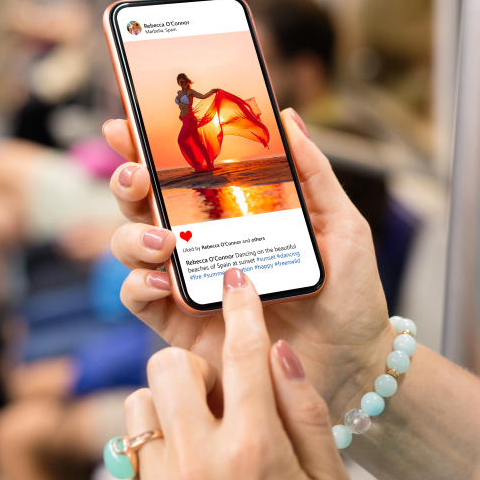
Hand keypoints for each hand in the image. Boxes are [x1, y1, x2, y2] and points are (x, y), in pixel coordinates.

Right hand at [103, 108, 392, 416]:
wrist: (353, 361)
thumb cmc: (349, 292)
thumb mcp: (339, 223)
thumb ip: (312, 172)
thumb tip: (288, 118)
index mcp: (228, 212)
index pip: (176, 171)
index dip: (144, 145)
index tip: (127, 124)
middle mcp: (198, 241)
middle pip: (141, 202)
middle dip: (127, 181)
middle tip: (139, 176)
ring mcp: (185, 281)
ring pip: (130, 245)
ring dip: (134, 235)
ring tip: (166, 241)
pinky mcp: (179, 323)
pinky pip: (137, 297)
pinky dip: (139, 284)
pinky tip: (165, 280)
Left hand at [125, 268, 349, 479]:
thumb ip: (304, 412)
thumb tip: (278, 350)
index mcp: (254, 448)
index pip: (244, 354)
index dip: (242, 308)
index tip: (235, 282)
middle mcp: (199, 460)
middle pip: (170, 363)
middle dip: (192, 366)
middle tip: (219, 393)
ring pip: (140, 399)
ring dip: (167, 404)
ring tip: (201, 432)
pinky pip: (130, 444)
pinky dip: (153, 439)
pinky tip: (185, 461)